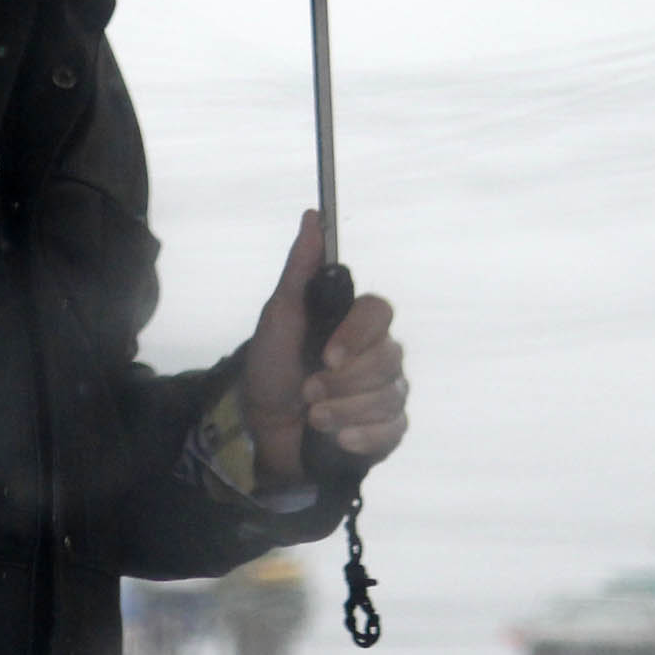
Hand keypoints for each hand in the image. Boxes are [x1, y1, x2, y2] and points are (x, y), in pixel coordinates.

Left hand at [240, 211, 408, 484]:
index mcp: (356, 323)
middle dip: (342, 382)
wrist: (262, 427)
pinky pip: (392, 430)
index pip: (379, 313)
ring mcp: (387, 392)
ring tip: (312, 417)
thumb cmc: (272, 366)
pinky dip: (361, 437)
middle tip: (308, 391)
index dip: (357, 335)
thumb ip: (300, 268)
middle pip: (389, 359)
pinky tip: (338, 439)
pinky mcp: (388, 430)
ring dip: (342, 411)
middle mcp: (379, 354)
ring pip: (388, 397)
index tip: (326, 355)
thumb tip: (313, 215)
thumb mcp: (279, 316)